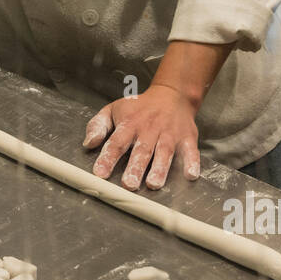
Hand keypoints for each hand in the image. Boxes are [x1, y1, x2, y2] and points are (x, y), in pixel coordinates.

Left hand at [82, 84, 201, 190]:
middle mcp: (150, 129)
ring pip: (164, 152)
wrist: (172, 94)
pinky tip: (190, 175)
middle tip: (129, 184)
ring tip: (153, 184)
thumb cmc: (139, 108)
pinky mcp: (187, 138)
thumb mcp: (114, 109)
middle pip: (142, 150)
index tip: (100, 173)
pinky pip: (190, 151)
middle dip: (135, 167)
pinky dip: (191, 163)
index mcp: (130, 123)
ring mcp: (170, 134)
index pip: (117, 142)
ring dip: (160, 168)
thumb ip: (98, 125)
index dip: (108, 158)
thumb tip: (89, 144)